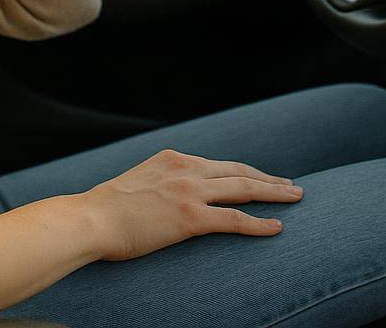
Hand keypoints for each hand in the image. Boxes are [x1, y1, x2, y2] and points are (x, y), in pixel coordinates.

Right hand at [80, 149, 302, 261]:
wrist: (90, 219)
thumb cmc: (105, 210)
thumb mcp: (136, 183)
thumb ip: (157, 183)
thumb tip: (164, 197)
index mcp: (172, 158)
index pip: (218, 165)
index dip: (244, 172)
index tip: (261, 178)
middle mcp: (186, 169)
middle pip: (239, 171)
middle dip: (268, 179)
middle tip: (292, 186)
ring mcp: (190, 192)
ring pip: (244, 188)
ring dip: (274, 193)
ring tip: (295, 197)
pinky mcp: (190, 218)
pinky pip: (235, 219)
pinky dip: (259, 223)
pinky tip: (277, 226)